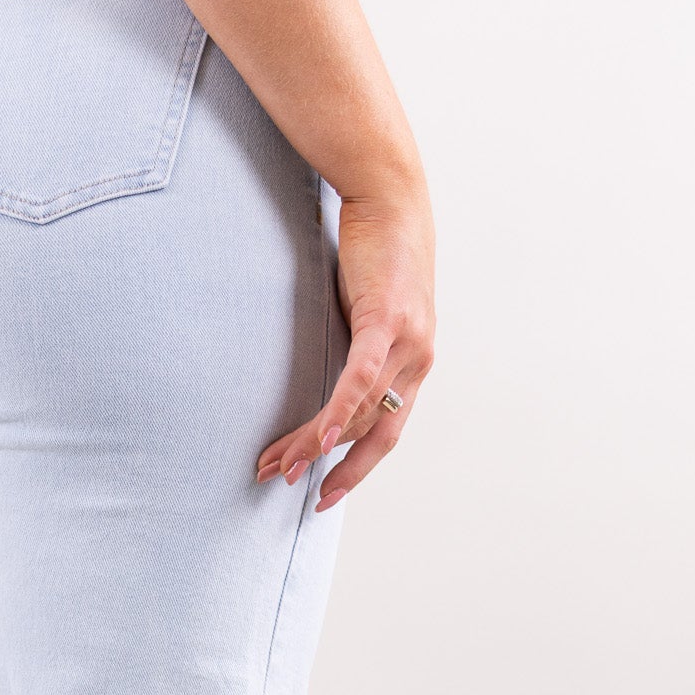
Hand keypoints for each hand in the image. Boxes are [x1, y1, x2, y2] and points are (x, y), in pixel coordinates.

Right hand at [256, 185, 435, 511]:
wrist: (390, 198)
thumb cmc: (375, 252)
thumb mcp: (367, 314)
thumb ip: (359, 351)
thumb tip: (331, 383)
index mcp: (415, 365)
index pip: (384, 432)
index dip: (354, 470)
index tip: (323, 497)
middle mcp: (419, 361)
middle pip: (366, 429)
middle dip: (318, 460)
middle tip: (278, 479)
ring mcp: (408, 342)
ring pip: (358, 411)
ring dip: (312, 440)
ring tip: (275, 461)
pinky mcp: (387, 320)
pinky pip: (360, 377)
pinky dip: (340, 410)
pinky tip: (320, 436)